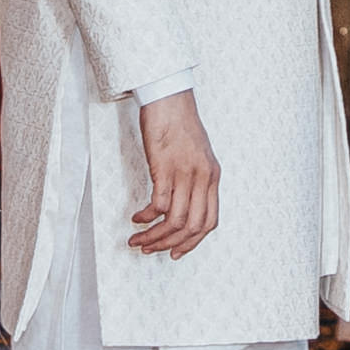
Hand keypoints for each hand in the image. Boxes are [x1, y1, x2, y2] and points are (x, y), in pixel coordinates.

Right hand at [127, 92, 221, 256]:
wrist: (169, 97)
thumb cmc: (179, 123)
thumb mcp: (197, 154)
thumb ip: (194, 178)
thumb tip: (183, 201)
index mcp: (212, 177)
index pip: (209, 222)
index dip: (192, 243)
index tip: (175, 252)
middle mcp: (203, 178)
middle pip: (192, 227)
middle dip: (169, 244)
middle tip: (150, 249)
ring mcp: (186, 173)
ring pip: (175, 220)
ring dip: (154, 235)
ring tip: (137, 239)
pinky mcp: (166, 167)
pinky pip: (160, 204)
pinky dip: (147, 217)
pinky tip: (137, 217)